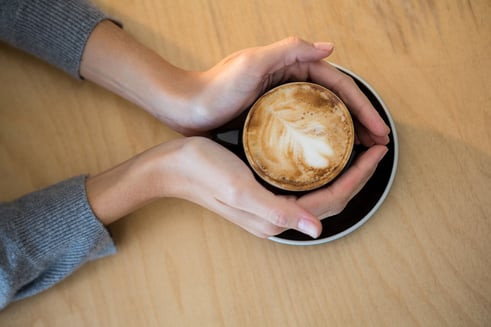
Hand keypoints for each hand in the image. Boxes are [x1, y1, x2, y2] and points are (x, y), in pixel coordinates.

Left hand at [81, 24, 388, 144]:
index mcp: (291, 67)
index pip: (338, 85)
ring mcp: (281, 103)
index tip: (378, 128)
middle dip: (360, 121)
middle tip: (378, 144)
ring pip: (322, 117)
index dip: (361, 106)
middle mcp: (289, 83)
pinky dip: (320, 141)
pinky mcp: (270, 121)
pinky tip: (327, 157)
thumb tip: (329, 47)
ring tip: (361, 153)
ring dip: (344, 133)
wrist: (184, 107)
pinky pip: (304, 131)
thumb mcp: (251, 63)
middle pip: (335, 102)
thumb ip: (288, 50)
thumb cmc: (213, 86)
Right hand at [87, 137, 386, 238]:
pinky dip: (323, 171)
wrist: (172, 166)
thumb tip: (316, 229)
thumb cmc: (202, 171)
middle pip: (331, 198)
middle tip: (376, 148)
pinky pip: (304, 184)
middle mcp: (276, 214)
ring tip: (360, 150)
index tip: (375, 151)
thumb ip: (278, 211)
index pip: (330, 200)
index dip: (358, 177)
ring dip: (344, 172)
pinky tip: (326, 154)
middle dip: (358, 175)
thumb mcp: (240, 188)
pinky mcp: (263, 190)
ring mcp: (270, 203)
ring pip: (320, 191)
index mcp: (274, 217)